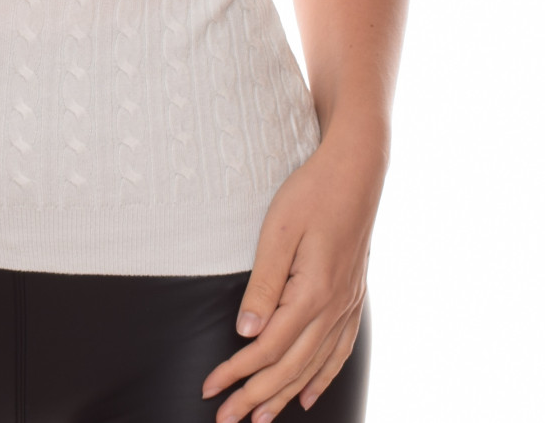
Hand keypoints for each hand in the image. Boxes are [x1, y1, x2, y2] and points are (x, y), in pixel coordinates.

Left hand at [200, 129, 386, 421]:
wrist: (357, 170)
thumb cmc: (311, 193)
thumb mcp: (278, 230)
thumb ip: (263, 283)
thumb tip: (246, 332)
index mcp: (312, 292)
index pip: (268, 349)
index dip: (237, 373)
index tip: (210, 389)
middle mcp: (333, 306)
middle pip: (290, 366)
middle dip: (256, 396)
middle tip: (227, 420)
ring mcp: (347, 304)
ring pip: (315, 365)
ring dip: (285, 395)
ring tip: (261, 418)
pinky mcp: (352, 296)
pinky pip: (339, 350)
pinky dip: (322, 377)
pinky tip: (308, 394)